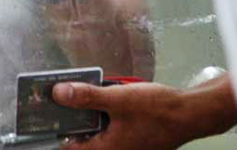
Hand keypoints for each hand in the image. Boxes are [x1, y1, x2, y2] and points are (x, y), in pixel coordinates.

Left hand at [52, 82, 194, 149]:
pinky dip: (105, 116)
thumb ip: (87, 97)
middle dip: (73, 118)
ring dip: (89, 115)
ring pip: (97, 132)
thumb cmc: (158, 110)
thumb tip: (58, 94)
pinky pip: (110, 129)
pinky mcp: (133, 139)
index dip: (56, 129)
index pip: (68, 147)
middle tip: (62, 96)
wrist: (190, 114)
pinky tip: (108, 97)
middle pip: (82, 139)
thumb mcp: (118, 99)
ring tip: (85, 92)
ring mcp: (124, 147)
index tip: (46, 112)